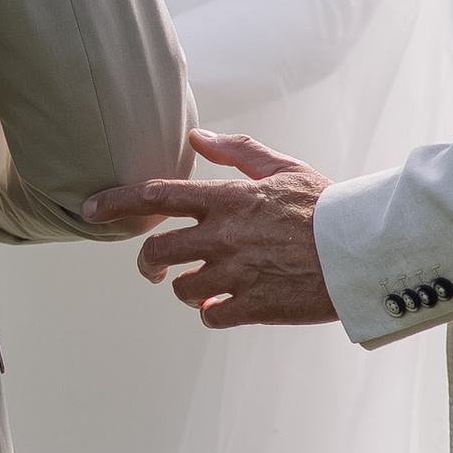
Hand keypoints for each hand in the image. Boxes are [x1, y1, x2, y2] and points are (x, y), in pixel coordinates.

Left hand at [83, 131, 338, 328]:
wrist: (363, 250)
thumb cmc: (326, 206)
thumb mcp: (283, 169)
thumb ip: (236, 152)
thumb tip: (196, 137)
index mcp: (228, 199)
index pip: (156, 196)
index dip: (115, 203)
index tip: (89, 210)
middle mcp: (224, 236)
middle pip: (156, 250)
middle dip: (148, 261)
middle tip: (155, 266)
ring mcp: (236, 273)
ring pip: (181, 288)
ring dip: (185, 289)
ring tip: (203, 287)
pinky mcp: (253, 306)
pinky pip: (211, 316)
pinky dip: (213, 312)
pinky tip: (226, 306)